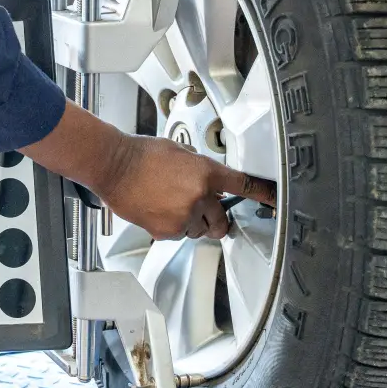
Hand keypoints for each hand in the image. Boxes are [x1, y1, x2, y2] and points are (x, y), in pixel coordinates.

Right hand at [97, 136, 274, 239]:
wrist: (114, 166)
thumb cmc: (141, 155)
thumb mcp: (180, 152)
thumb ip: (200, 168)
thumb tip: (209, 180)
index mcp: (206, 172)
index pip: (242, 185)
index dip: (261, 194)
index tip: (272, 200)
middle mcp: (199, 196)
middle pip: (221, 220)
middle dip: (215, 219)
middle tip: (202, 211)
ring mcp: (184, 215)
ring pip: (198, 230)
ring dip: (191, 223)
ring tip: (169, 204)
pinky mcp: (167, 231)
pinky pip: (178, 235)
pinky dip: (172, 228)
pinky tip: (158, 210)